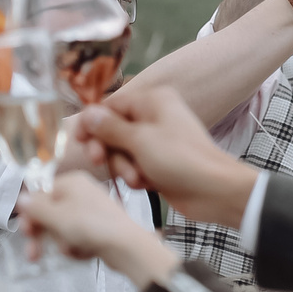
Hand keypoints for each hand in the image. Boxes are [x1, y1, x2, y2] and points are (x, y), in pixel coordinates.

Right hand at [18, 171, 181, 286]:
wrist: (127, 246)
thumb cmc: (92, 226)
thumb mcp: (57, 216)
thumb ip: (36, 208)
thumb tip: (20, 198)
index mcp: (72, 182)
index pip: (41, 196)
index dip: (31, 217)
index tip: (26, 233)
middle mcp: (82, 193)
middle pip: (51, 214)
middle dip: (44, 236)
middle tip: (34, 254)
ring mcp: (92, 211)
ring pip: (63, 229)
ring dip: (62, 243)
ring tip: (71, 249)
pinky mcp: (99, 228)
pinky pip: (78, 238)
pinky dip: (78, 247)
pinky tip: (84, 252)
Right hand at [72, 84, 254, 227]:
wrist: (214, 191)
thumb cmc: (182, 160)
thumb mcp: (139, 141)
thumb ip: (109, 128)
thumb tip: (87, 114)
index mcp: (152, 101)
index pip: (110, 106)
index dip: (91, 123)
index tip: (78, 140)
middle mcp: (154, 116)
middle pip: (112, 130)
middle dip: (108, 149)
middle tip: (98, 160)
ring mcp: (157, 140)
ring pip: (122, 151)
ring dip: (124, 167)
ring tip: (137, 178)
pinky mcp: (159, 162)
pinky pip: (134, 166)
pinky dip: (136, 176)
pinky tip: (147, 184)